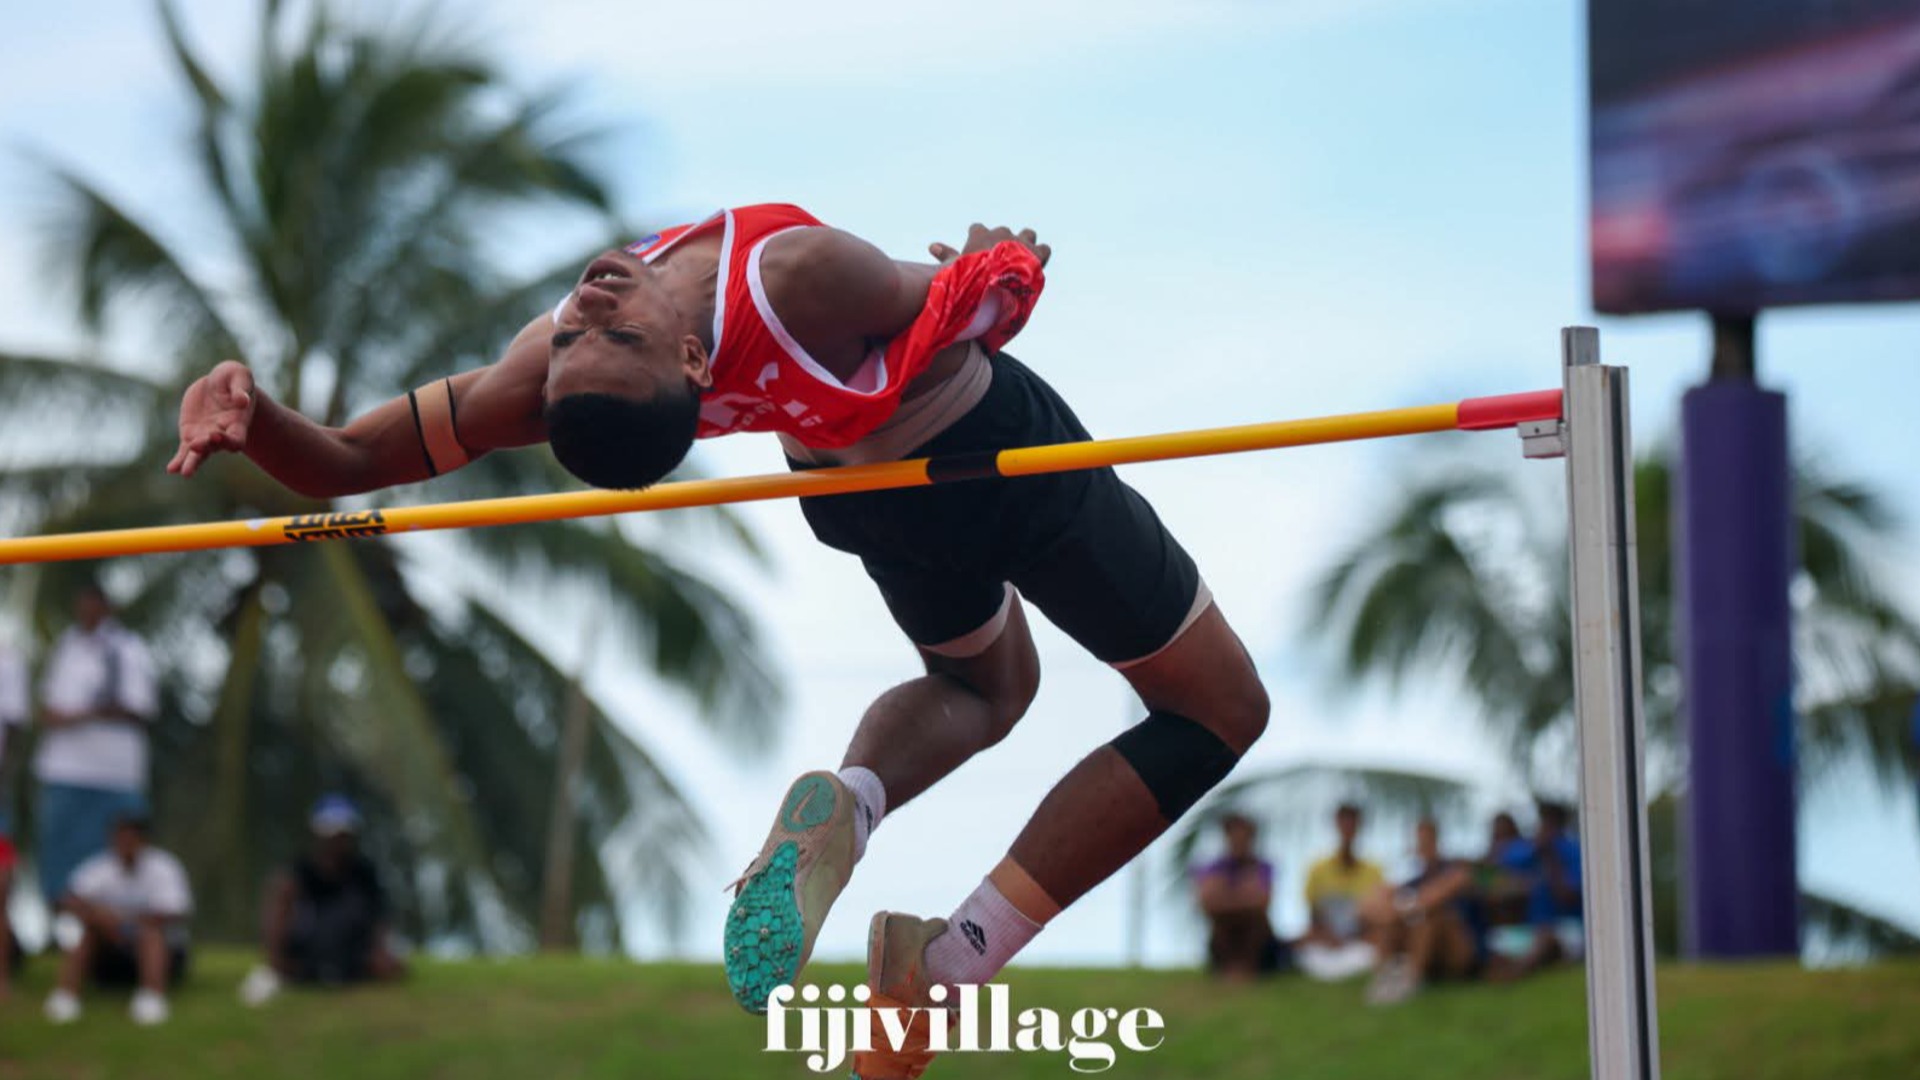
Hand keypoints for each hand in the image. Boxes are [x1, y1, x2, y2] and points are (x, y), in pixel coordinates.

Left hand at [168, 360, 256, 476]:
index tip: (217, 434)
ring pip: (199, 453)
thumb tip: (242, 401)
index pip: (237, 438)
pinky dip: (179, 460)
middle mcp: (223, 433)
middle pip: (216, 446)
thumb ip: (241, 388)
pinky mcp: (191, 434)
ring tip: (184, 472)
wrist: (218, 383)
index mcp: (238, 422)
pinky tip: (171, 469)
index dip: (229, 440)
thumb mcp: (239, 375)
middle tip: (196, 446)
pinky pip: (185, 450)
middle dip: (206, 447)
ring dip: (192, 462)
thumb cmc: (233, 378)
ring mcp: (206, 436)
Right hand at [928, 223, 1050, 267]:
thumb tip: (931, 245)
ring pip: (1028, 234)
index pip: (977, 229)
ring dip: (1026, 243)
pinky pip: (1044, 248)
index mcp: (980, 234)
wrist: (992, 282)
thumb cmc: (968, 275)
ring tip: (1023, 259)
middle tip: (1001, 262)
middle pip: (1003, 232)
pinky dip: (1041, 256)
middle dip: (1003, 243)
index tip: (978, 253)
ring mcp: (1020, 240)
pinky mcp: (1036, 252)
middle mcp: (1001, 232)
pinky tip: (1036, 267)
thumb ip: (946, 254)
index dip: (978, 240)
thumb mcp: (954, 265)